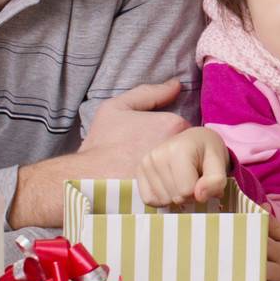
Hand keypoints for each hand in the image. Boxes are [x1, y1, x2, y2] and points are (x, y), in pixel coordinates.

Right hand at [10, 77, 193, 227]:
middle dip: (182, 158)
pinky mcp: (173, 195)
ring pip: (190, 173)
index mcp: (173, 124)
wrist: (86, 178)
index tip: (157, 145)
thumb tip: (175, 84)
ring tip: (156, 178)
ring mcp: (178, 173)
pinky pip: (181, 192)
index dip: (176, 138)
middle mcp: (179, 148)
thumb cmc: (102, 143)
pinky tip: (156, 192)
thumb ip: (149, 93)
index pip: (190, 131)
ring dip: (179, 176)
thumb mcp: (117, 108)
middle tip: (157, 163)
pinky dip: (173, 192)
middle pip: (193, 153)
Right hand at [135, 127, 230, 207]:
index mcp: (179, 150)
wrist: (194, 140)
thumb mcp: (220, 163)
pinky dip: (162, 198)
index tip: (202, 178)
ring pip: (162, 200)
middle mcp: (157, 154)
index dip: (199, 191)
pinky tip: (170, 185)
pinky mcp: (139, 170)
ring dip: (175, 196)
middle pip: (175, 197)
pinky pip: (149, 199)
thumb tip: (200, 196)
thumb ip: (216, 181)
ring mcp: (146, 162)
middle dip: (188, 195)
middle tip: (193, 178)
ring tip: (182, 179)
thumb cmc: (207, 152)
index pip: (187, 191)